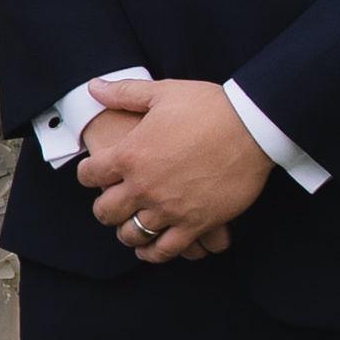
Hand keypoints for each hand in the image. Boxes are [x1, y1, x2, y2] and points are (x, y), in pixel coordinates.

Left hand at [81, 75, 276, 266]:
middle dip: (103, 209)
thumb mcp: (161, 93)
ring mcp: (169, 208)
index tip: (92, 174)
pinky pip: (166, 250)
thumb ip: (124, 93)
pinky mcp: (196, 224)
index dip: (87, 174)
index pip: (90, 174)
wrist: (251, 126)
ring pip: (132, 234)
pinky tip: (150, 248)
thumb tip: (93, 86)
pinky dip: (154, 252)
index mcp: (129, 155)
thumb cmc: (207, 106)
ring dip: (126, 232)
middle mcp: (143, 186)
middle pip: (105, 210)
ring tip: (129, 227)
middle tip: (110, 205)